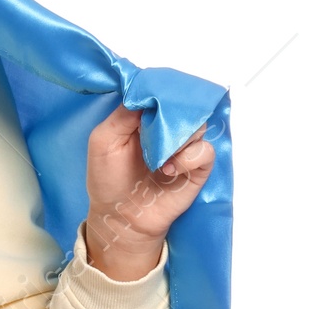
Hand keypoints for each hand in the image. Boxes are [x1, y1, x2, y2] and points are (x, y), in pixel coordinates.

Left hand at [82, 105, 215, 281]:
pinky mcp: (197, 167)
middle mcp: (167, 128)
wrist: (121, 217)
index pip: (160, 93)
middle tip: (155, 130)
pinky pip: (205, 151)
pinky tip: (169, 169)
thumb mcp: (103, 142)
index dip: (159, 92)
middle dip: (171, 114)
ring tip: (158, 157)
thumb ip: (122, 115)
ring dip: (178, 137)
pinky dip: (188, 157)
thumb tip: (146, 94)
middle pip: (183, 106)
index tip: (154, 96)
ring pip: (198, 125)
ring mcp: (184, 147)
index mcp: (144, 117)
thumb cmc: (107, 179)